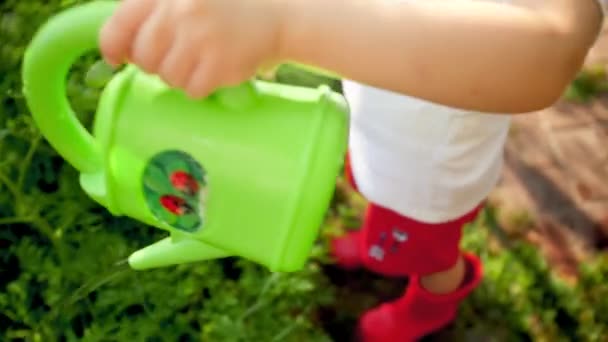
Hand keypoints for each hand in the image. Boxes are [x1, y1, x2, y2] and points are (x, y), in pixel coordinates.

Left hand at [99, 0, 284, 97]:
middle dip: (156, 62)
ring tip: (201, 59)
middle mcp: (178, 12)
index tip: (117, 57)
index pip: (120, 26)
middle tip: (178, 55)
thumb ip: (153, 11)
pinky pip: (191, 89)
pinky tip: (215, 68)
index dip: (113, 46)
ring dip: (181, 74)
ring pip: (168, 77)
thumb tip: (121, 48)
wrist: (281, 13)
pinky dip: (201, 84)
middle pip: (144, 58)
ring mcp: (199, 39)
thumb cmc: (229, 5)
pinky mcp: (219, 64)